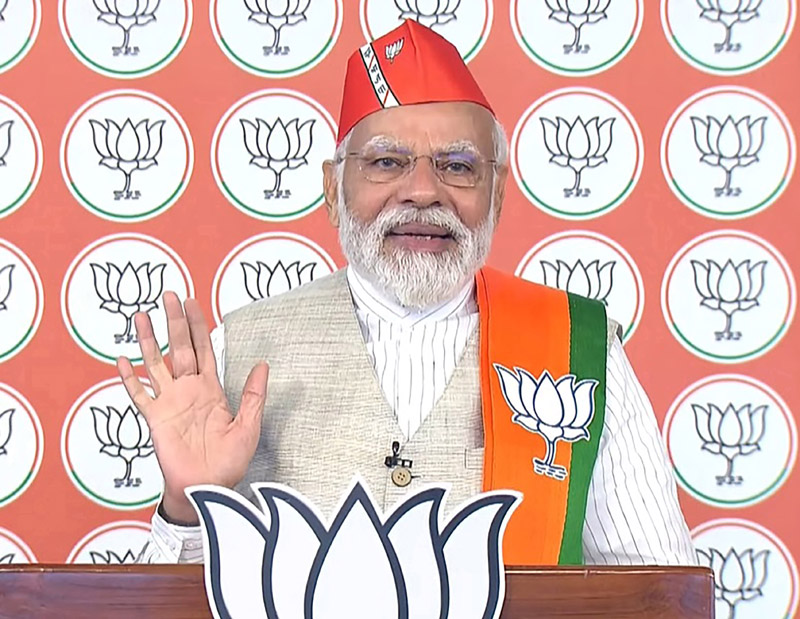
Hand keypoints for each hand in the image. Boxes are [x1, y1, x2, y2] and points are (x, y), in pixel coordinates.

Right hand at [116, 292, 268, 524]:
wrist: (208, 487)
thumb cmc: (229, 462)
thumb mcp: (249, 425)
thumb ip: (254, 395)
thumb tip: (264, 364)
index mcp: (211, 390)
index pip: (204, 349)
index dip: (199, 326)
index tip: (193, 303)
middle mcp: (188, 391)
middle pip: (180, 347)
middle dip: (175, 321)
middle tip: (170, 295)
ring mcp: (169, 402)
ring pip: (156, 363)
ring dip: (149, 340)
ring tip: (142, 315)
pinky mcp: (155, 418)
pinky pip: (139, 394)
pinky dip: (129, 378)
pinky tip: (122, 360)